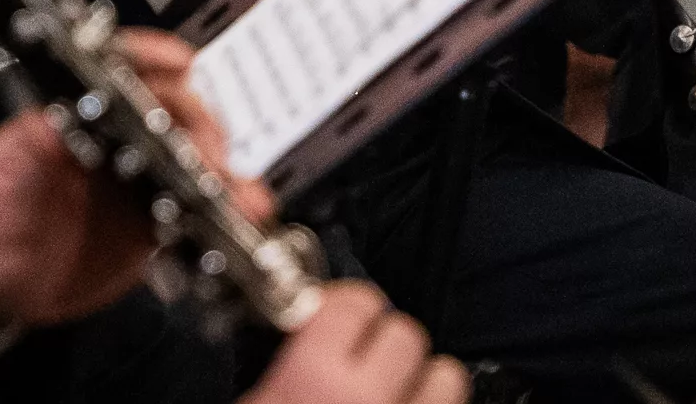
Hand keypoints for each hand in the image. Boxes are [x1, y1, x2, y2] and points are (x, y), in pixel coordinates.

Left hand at [0, 29, 272, 334]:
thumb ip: (25, 157)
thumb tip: (60, 121)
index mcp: (68, 118)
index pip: (114, 72)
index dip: (150, 59)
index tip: (179, 63)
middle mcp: (107, 142)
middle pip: (168, 112)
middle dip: (199, 123)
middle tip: (211, 154)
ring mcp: (132, 182)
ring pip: (192, 160)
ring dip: (223, 170)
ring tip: (240, 193)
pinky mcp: (149, 224)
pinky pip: (196, 211)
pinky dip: (225, 211)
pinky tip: (244, 216)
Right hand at [242, 285, 467, 403]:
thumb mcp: (250, 397)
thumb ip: (272, 360)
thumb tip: (293, 323)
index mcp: (312, 377)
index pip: (355, 302)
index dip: (346, 308)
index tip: (338, 319)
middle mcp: (365, 400)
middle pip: (405, 334)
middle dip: (385, 344)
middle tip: (362, 366)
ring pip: (445, 377)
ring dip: (423, 382)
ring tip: (394, 395)